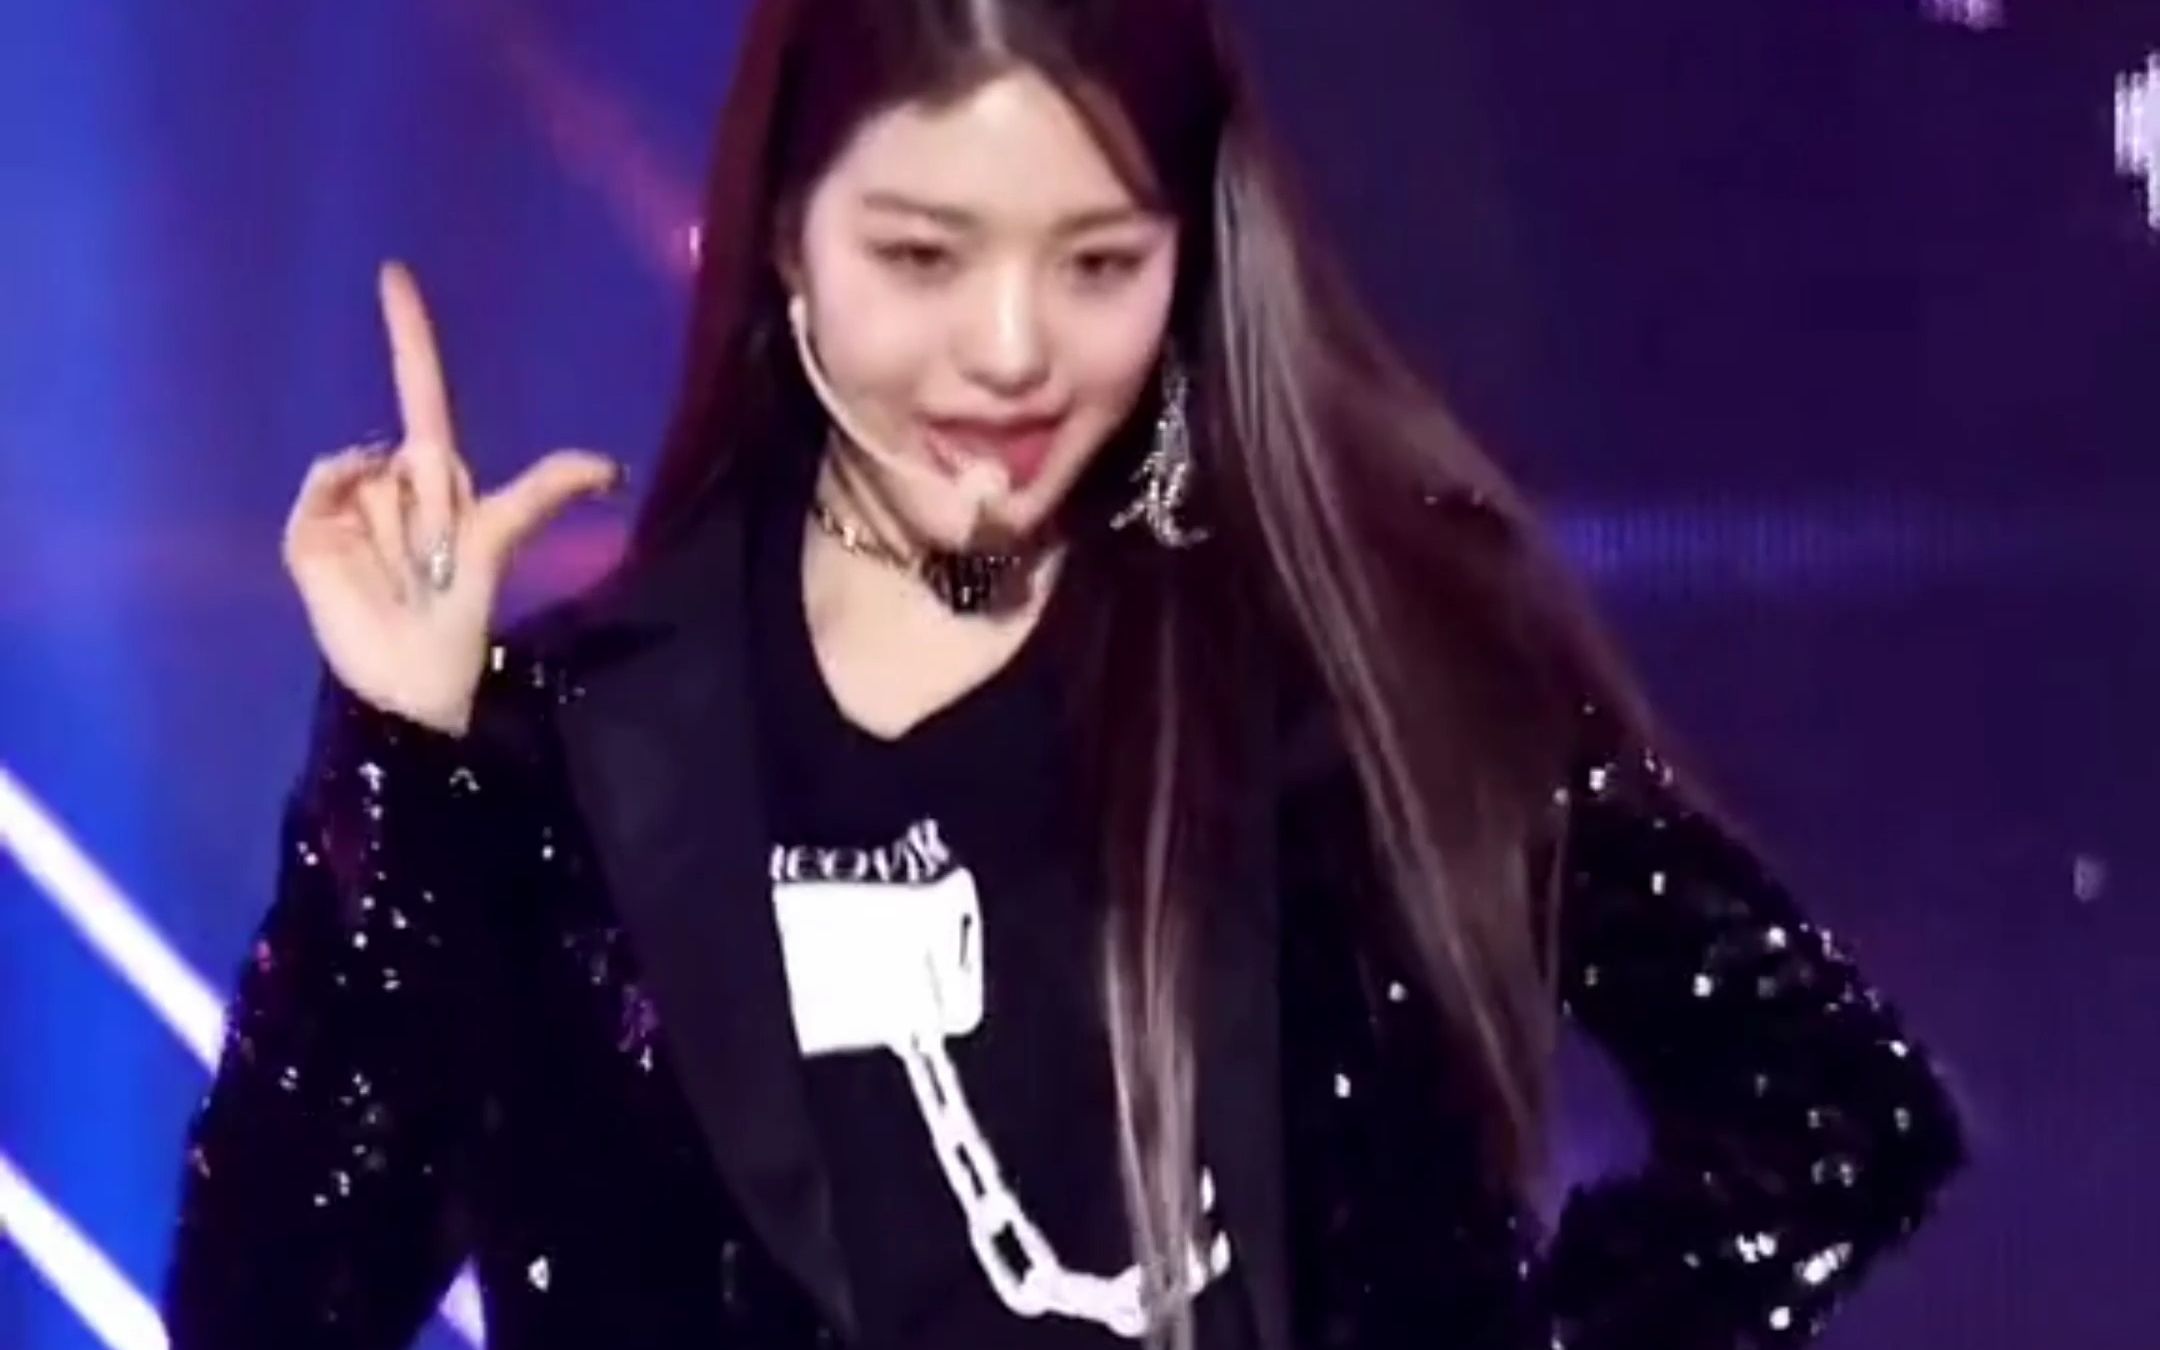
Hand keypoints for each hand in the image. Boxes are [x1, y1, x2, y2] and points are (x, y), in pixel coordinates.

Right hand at [281, 262, 622, 735]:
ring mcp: (344, 500)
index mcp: (434, 474)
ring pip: (377, 477)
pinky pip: (333, 485)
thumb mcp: (502, 540)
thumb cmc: (457, 611)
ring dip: (400, 531)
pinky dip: (349, 508)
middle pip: (417, 456)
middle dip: (436, 511)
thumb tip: (614, 466)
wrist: (408, 674)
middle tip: (438, 563)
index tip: (395, 271)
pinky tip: (359, 555)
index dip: (411, 333)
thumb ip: (546, 491)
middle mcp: (387, 476)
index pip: (421, 387)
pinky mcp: (309, 528)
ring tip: (402, 573)